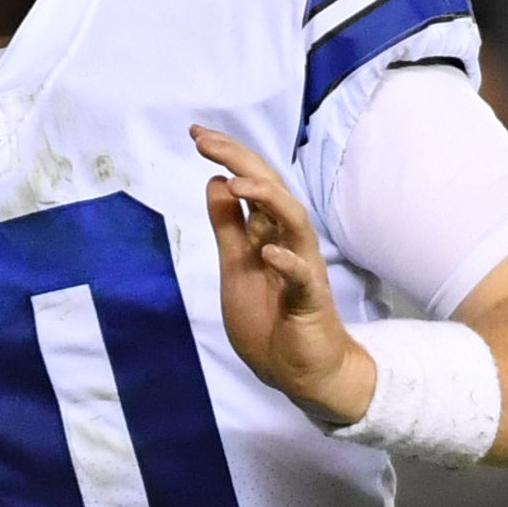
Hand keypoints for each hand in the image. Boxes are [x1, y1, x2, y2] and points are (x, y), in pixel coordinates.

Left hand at [193, 126, 376, 425]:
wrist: (302, 372)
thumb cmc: (271, 320)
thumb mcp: (236, 266)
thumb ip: (228, 227)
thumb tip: (216, 182)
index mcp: (269, 232)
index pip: (251, 184)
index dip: (227, 157)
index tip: (196, 134)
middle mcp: (289, 241)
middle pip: (271, 189)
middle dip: (240, 161)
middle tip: (205, 140)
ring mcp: (303, 267)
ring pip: (293, 221)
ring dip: (267, 199)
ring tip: (236, 184)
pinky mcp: (311, 300)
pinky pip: (302, 277)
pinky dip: (288, 262)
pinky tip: (269, 251)